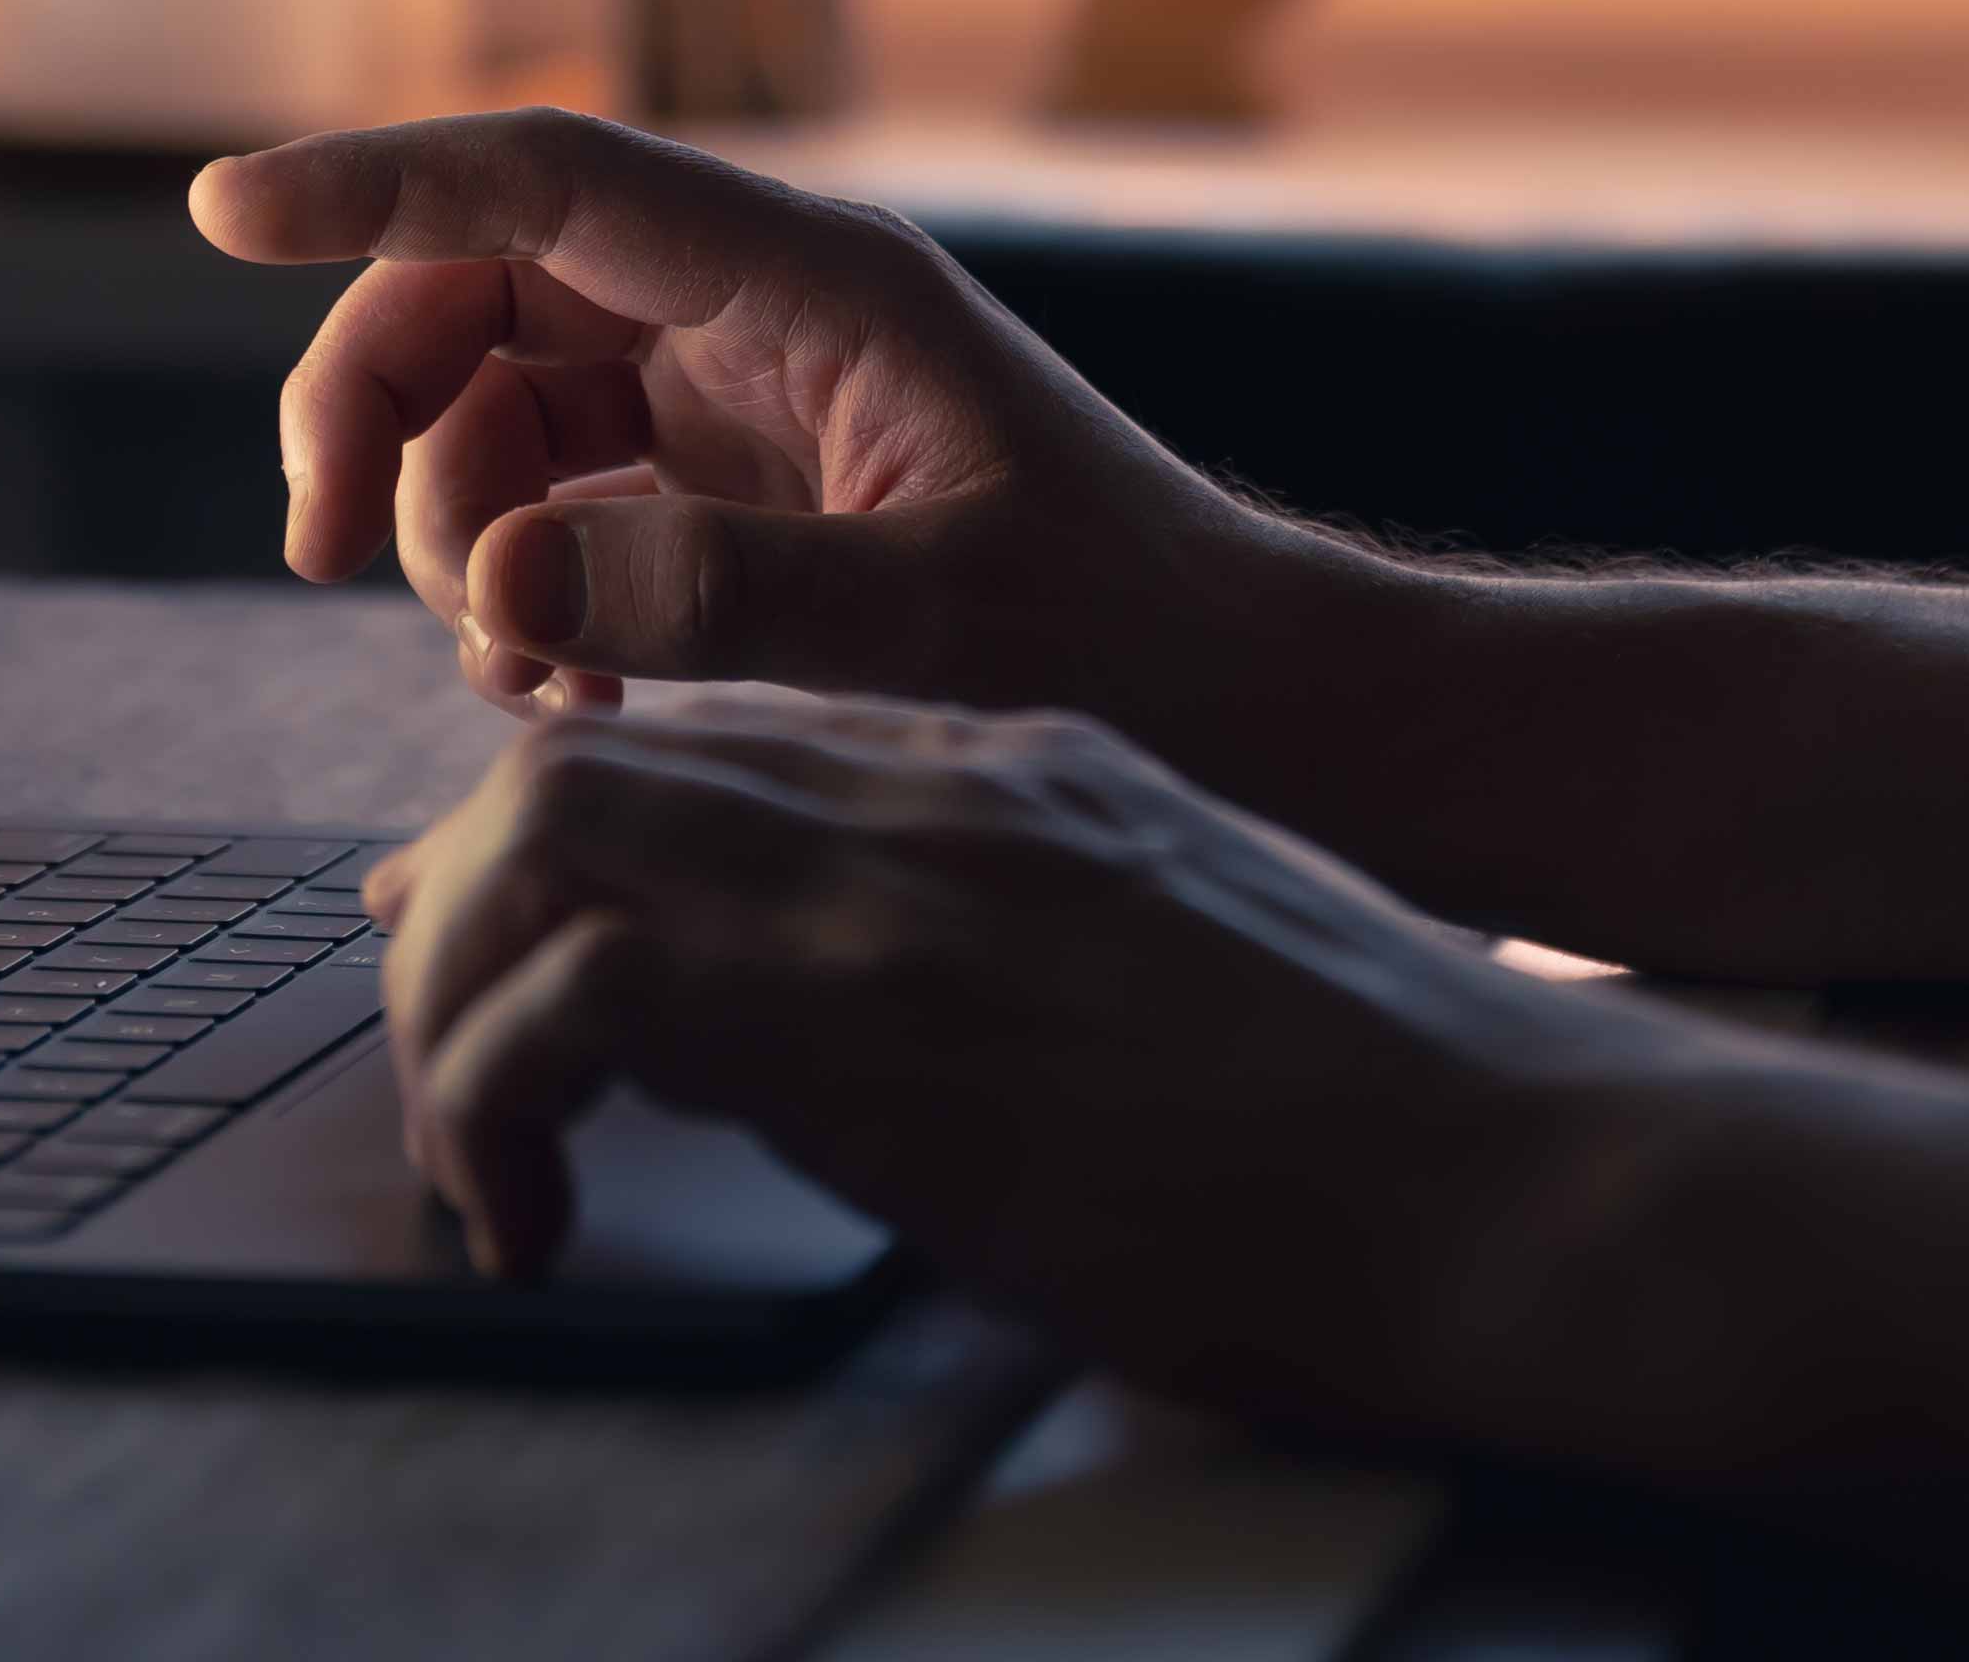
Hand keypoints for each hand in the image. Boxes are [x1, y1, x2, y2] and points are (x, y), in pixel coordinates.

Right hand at [191, 110, 1350, 747]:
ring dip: (446, 529)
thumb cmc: (1132, 645)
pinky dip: (515, 593)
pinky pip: (548, 502)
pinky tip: (569, 696)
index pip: (551, 179)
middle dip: (374, 405)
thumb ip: (724, 595)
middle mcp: (757, 316)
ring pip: (492, 403)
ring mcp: (734, 403)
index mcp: (814, 284)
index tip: (221, 210)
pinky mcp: (726, 496)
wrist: (1245, 707)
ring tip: (520, 676)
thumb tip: (507, 579)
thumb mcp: (939, 627)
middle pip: (479, 290)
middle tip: (312, 554)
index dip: (377, 182)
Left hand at [365, 693, 1663, 1428]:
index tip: (492, 943)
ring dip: (458, 1005)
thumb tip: (895, 1053)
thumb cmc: (1396, 1129)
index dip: (573, 845)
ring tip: (479, 1165)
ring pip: (544, 831)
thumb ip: (1036, 956)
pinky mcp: (876, 1013)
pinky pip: (582, 997)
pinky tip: (535, 1223)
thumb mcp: (1184, 972)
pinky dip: (501, 1102)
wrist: (1517, 1169)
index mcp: (1023, 766)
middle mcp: (941, 784)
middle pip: (585, 759)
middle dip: (462, 914)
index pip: (723, 744)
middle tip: (451, 1075)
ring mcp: (903, 883)